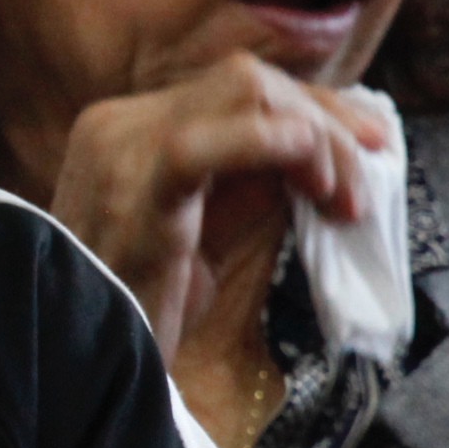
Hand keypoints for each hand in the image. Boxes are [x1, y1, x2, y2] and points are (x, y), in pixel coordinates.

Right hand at [43, 56, 394, 354]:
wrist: (78, 367)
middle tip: (363, 188)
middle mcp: (118, 122)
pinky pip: (205, 143)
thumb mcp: (204, 233)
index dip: (316, 111)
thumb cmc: (137, 311)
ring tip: (341, 198)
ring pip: (242, 93)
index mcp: (128, 126)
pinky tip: (313, 178)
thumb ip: (252, 182)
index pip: (237, 88)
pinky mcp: (132, 191)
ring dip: (316, 138)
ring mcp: (120, 149)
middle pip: (248, 80)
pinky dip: (273, 144)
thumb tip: (328, 150)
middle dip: (327, 123)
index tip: (370, 149)